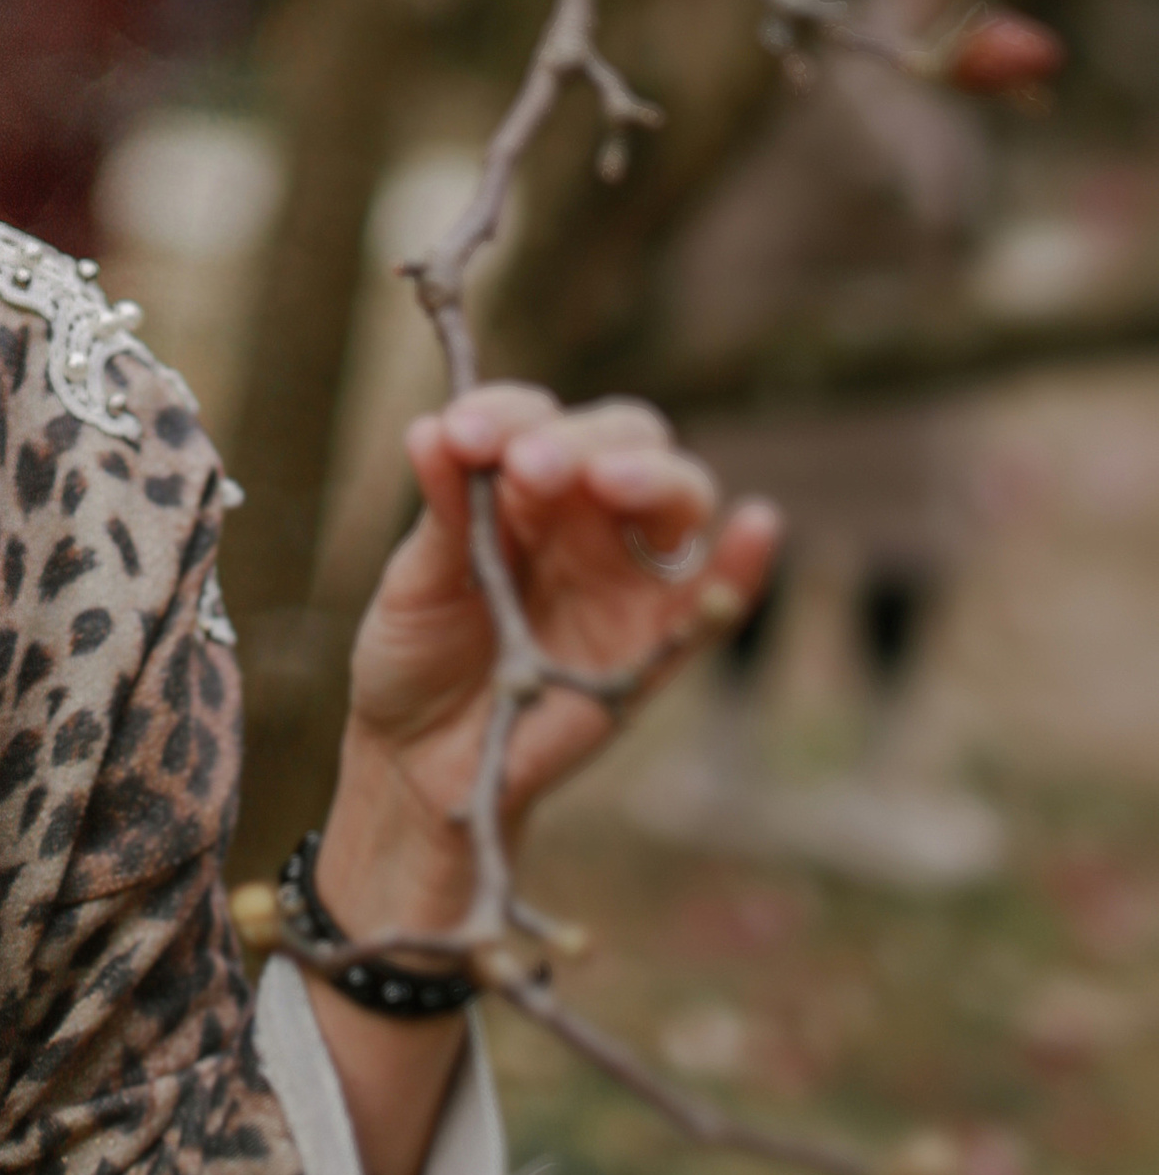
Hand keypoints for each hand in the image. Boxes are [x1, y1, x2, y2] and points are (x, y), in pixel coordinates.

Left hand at [337, 383, 782, 862]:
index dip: (506, 413)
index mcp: (524, 488)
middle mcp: (586, 520)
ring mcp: (627, 580)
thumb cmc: (416, 654)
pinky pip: (714, 604)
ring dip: (651, 478)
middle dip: (579, 441)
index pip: (538, 420)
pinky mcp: (655, 649)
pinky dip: (743, 565)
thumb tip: (431, 430)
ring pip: (678, 500)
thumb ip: (443, 513)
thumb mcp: (416, 580)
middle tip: (527, 468)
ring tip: (606, 482)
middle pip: (623, 440)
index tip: (461, 436)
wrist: (418, 761)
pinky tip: (758, 526)